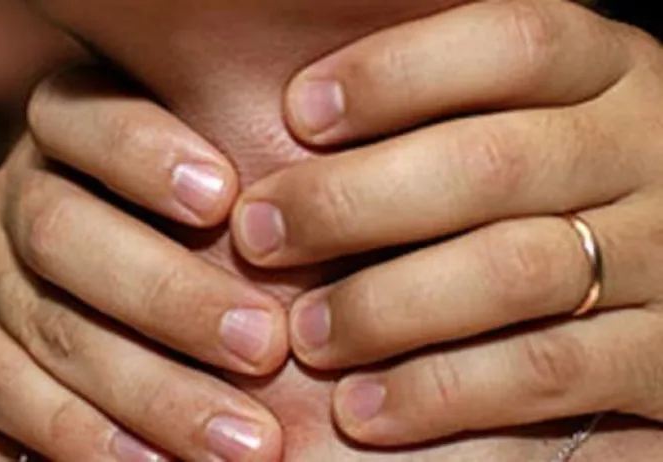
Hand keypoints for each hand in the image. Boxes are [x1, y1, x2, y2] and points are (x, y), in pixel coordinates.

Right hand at [0, 68, 286, 460]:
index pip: (91, 119)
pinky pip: (6, 392)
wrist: (72, 275)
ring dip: (152, 391)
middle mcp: (15, 194)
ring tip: (242, 438)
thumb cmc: (166, 224)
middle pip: (65, 232)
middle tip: (264, 346)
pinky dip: (82, 433)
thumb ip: (237, 200)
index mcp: (69, 132)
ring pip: (52, 327)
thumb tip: (317, 224)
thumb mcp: (193, 190)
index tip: (224, 197)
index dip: (147, 156)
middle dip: (170, 296)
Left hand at [231, 0, 662, 445]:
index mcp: (606, 73)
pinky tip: (367, 409)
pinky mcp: (662, 356)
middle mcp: (642, 151)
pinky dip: (445, 392)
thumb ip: (453, 97)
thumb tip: (310, 103)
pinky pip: (548, 372)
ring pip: (512, 272)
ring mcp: (662, 253)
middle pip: (490, 165)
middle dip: (354, 203)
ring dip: (388, 307)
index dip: (395, 73)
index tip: (299, 112)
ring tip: (309, 335)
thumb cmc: (563, 174)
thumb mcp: (532, 110)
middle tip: (261, 235)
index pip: (509, 44)